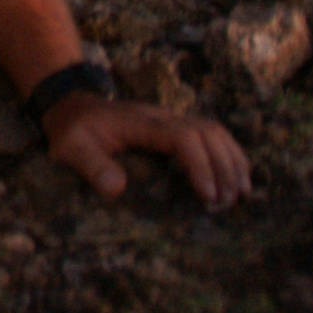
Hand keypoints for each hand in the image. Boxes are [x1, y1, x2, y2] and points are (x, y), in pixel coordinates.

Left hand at [43, 92, 251, 209]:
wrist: (72, 107)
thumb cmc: (73, 130)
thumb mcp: (71, 147)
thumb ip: (91, 165)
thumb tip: (118, 188)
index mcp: (141, 122)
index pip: (182, 137)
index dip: (199, 165)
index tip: (207, 196)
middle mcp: (162, 117)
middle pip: (206, 132)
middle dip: (222, 167)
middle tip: (226, 204)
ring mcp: (170, 119)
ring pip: (213, 130)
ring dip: (231, 160)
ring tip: (241, 195)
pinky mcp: (174, 127)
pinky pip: (210, 133)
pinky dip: (229, 153)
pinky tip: (238, 177)